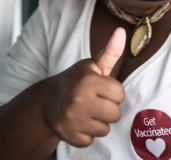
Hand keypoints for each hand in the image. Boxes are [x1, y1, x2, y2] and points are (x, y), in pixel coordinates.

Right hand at [44, 27, 125, 146]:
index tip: (102, 88)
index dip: (113, 92)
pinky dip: (87, 133)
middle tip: (95, 101)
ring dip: (99, 122)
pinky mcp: (66, 135)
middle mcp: (78, 99)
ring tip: (88, 111)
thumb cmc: (77, 81)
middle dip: (108, 108)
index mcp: (87, 80)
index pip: (120, 94)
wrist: (47, 100)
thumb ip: (111, 51)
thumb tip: (122, 31)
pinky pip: (91, 140)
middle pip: (115, 114)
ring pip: (105, 129)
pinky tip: (79, 122)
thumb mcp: (93, 66)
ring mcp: (71, 119)